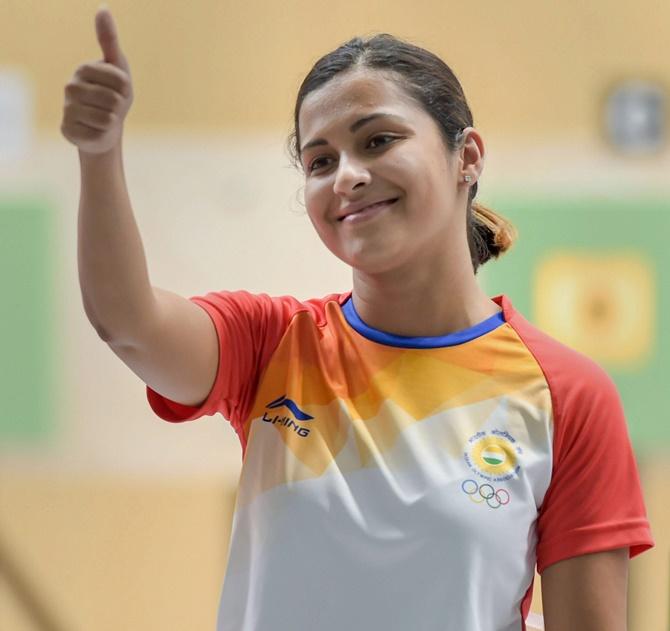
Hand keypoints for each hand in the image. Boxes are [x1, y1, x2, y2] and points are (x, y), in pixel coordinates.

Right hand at [61, 8, 133, 154]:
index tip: (120, 91)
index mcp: (84, 69)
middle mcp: (70, 87)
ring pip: (107, 119)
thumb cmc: (114, 96)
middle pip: (114, 100)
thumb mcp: (118, 68)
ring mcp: (67, 109)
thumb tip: (102, 7)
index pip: (121, 81)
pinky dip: (103, 135)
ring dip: (112, 122)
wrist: (104, 129)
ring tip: (104, 118)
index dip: (127, 90)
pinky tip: (94, 130)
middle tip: (112, 108)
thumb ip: (110, 40)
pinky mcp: (68, 130)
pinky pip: (98, 135)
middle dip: (120, 107)